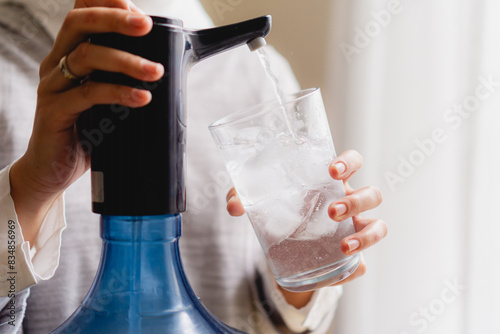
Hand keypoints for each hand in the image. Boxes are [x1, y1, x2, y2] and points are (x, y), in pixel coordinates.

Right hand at [9, 0, 163, 242]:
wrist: (53, 171)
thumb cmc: (85, 133)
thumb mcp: (107, 101)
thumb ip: (124, 82)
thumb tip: (164, 71)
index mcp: (69, 55)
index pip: (81, 14)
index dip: (107, 4)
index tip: (139, 12)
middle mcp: (56, 64)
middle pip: (79, 23)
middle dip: (115, 19)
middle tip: (146, 25)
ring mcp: (52, 87)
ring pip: (85, 56)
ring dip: (125, 61)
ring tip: (155, 72)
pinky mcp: (54, 112)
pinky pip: (87, 94)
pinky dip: (117, 93)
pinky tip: (141, 97)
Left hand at [226, 150, 386, 305]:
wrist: (281, 247)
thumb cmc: (279, 210)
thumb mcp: (260, 201)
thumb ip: (243, 197)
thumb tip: (233, 207)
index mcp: (330, 181)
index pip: (353, 162)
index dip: (350, 162)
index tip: (332, 170)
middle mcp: (348, 201)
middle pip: (371, 194)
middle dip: (356, 202)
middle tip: (331, 212)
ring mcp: (353, 229)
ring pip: (378, 226)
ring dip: (366, 235)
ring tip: (343, 245)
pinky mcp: (348, 256)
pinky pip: (363, 264)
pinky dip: (356, 268)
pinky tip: (342, 270)